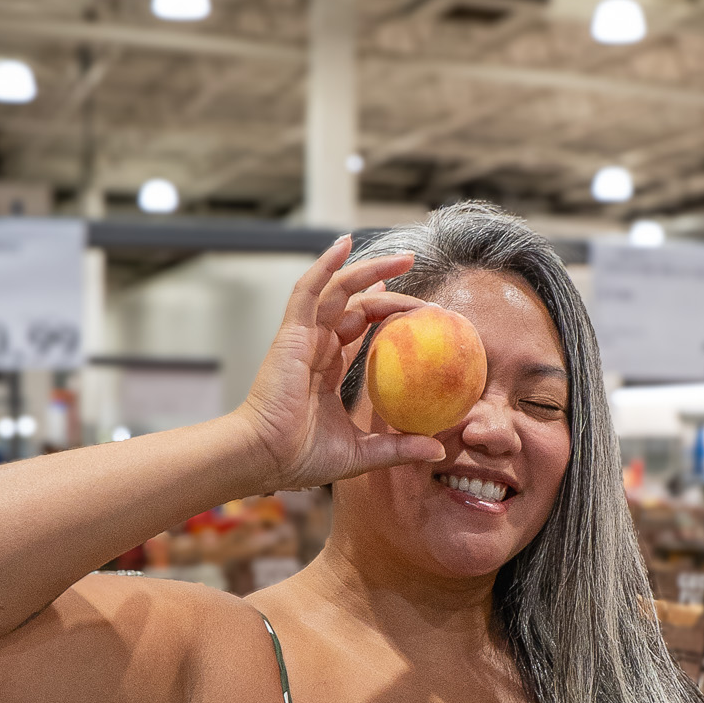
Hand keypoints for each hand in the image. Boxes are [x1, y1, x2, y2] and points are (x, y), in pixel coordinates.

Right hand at [234, 236, 448, 488]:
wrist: (266, 456)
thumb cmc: (301, 458)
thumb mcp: (361, 453)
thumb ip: (398, 447)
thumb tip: (437, 448)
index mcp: (327, 369)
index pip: (359, 329)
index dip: (385, 313)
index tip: (416, 309)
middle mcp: (316, 347)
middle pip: (355, 304)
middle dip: (388, 287)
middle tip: (419, 277)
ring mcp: (303, 337)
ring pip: (339, 290)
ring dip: (370, 269)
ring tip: (404, 258)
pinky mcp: (291, 333)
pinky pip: (308, 289)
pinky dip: (325, 264)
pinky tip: (345, 244)